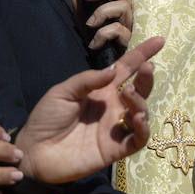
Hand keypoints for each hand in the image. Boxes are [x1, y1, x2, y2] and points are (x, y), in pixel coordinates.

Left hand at [14, 36, 163, 183]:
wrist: (35, 152)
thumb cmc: (46, 119)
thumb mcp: (62, 92)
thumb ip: (87, 80)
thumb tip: (113, 70)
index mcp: (100, 90)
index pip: (126, 69)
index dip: (142, 55)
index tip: (159, 41)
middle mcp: (112, 107)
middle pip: (139, 90)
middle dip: (147, 78)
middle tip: (148, 68)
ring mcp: (116, 128)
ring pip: (141, 113)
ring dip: (141, 102)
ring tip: (128, 95)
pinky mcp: (116, 149)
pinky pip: (138, 139)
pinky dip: (143, 129)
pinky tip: (137, 119)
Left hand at [79, 0, 132, 54]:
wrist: (108, 67)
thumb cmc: (99, 41)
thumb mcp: (84, 24)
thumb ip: (80, 11)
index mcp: (117, 1)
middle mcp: (127, 9)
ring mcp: (130, 23)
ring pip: (121, 7)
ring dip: (102, 12)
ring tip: (90, 24)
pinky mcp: (130, 38)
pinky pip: (117, 29)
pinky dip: (102, 34)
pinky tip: (94, 42)